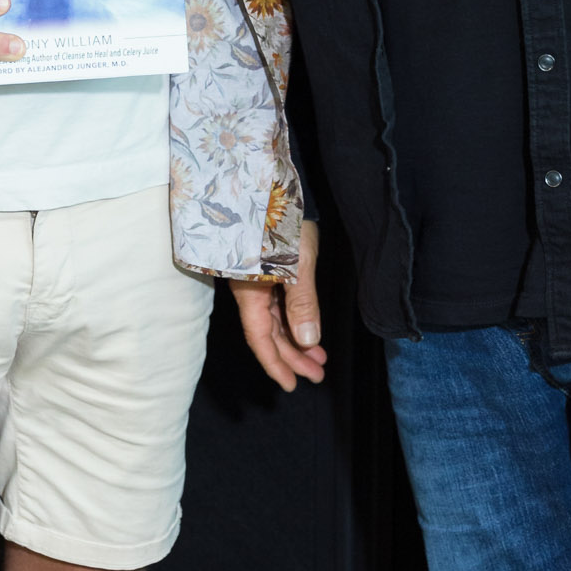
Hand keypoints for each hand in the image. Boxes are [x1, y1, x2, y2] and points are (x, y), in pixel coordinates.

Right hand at [232, 219, 325, 389]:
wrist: (275, 185)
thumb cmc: (284, 222)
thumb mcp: (298, 263)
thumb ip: (302, 303)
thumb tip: (308, 341)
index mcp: (250, 291)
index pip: (261, 338)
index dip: (276, 363)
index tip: (291, 385)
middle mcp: (250, 291)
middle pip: (269, 333)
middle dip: (292, 356)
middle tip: (317, 375)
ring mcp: (258, 282)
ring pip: (275, 321)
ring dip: (297, 340)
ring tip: (319, 358)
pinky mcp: (268, 272)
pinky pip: (279, 306)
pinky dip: (295, 321)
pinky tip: (308, 331)